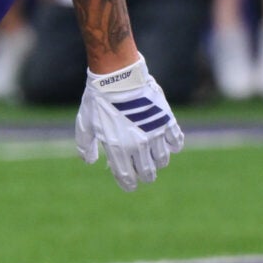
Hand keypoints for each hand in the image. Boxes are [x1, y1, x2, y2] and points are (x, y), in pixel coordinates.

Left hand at [76, 57, 183, 191]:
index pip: (126, 177)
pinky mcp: (166, 121)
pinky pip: (176, 142)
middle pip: (148, 172)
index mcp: (117, 148)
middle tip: (143, 174)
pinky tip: (168, 144)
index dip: (129, 185)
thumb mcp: (85, 123)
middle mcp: (138, 145)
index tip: (130, 186)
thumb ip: (86, 145)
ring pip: (162, 160)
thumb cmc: (98, 99)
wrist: (118, 76)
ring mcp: (154, 134)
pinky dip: (174, 146)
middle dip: (145, 176)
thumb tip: (89, 161)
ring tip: (152, 157)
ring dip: (158, 162)